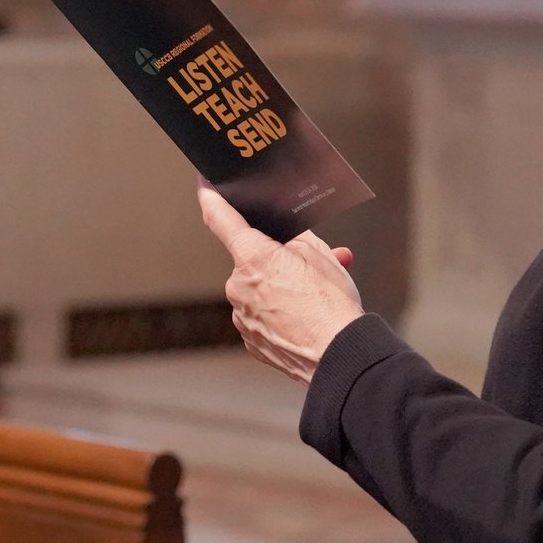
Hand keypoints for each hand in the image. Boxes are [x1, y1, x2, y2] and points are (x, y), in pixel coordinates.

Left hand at [197, 184, 364, 383]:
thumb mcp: (320, 256)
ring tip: (316, 298)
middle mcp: (238, 288)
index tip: (203, 185)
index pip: (221, 219)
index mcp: (253, 258)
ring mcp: (242, 318)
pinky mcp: (251, 342)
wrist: (339, 357)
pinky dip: (280, 314)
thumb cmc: (331, 305)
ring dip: (283, 288)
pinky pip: (262, 317)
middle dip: (278, 259)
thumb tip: (283, 239)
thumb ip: (294, 239)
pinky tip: (305, 319)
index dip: (211, 198)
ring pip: (259, 290)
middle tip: (310, 266)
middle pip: (252, 260)